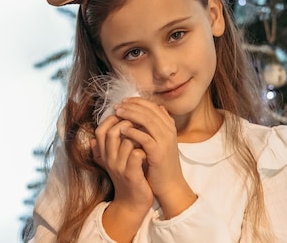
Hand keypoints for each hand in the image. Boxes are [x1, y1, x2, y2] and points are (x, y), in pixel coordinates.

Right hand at [92, 114, 152, 240]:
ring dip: (138, 135)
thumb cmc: (127, 176)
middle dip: (126, 123)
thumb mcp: (115, 161)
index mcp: (105, 154)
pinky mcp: (132, 175)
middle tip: (138, 121)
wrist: (133, 202)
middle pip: (111, 133)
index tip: (125, 114)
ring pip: (126, 142)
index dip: (112, 119)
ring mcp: (120, 168)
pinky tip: (148, 149)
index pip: (100, 130)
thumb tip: (93, 138)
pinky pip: (136, 155)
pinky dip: (143, 149)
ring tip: (146, 134)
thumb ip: (108, 148)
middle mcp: (110, 160)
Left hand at [114, 97, 196, 218]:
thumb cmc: (160, 162)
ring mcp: (165, 141)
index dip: (137, 102)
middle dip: (131, 106)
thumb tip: (151, 108)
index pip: (152, 106)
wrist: (169, 185)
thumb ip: (156, 125)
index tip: (124, 101)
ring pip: (147, 121)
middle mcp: (169, 130)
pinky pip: (144, 137)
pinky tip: (122, 129)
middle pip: (149, 110)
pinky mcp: (159, 152)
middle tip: (117, 106)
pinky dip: (133, 131)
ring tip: (117, 113)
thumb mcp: (160, 141)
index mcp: (169, 126)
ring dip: (130, 115)